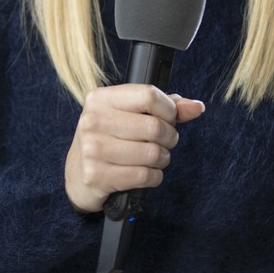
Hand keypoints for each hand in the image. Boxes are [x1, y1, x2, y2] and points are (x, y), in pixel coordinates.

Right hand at [64, 85, 204, 213]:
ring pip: (152, 153)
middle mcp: (93, 121)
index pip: (149, 95)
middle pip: (154, 126)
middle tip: (164, 142)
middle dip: (169, 137)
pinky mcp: (97, 175)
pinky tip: (147, 173)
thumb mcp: (129, 115)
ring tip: (155, 158)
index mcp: (101, 99)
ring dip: (163, 159)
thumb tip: (196, 107)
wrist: (77, 176)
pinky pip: (145, 175)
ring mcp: (93, 149)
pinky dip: (155, 176)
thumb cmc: (108, 139)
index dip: (169, 109)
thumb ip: (165, 108)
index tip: (169, 118)